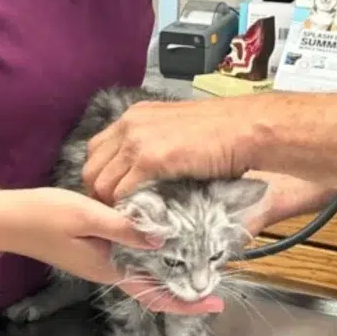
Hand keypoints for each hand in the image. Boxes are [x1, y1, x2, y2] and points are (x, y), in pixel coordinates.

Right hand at [0, 187, 222, 313]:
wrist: (6, 218)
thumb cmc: (44, 216)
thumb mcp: (88, 216)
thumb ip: (125, 228)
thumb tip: (164, 239)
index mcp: (109, 268)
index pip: (155, 294)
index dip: (187, 301)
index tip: (216, 303)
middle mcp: (109, 269)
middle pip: (154, 285)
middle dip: (185, 284)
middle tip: (217, 273)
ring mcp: (102, 259)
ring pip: (145, 269)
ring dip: (171, 267)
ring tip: (200, 254)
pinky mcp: (96, 246)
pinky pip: (131, 253)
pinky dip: (151, 249)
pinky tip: (164, 234)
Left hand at [82, 98, 256, 202]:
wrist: (245, 128)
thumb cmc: (224, 132)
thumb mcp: (179, 132)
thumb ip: (159, 146)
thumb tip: (153, 172)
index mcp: (135, 116)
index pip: (98, 149)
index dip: (102, 176)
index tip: (113, 196)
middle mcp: (129, 124)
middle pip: (91, 166)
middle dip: (99, 193)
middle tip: (115, 214)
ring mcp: (137, 141)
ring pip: (101, 182)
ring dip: (110, 205)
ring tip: (127, 220)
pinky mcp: (149, 159)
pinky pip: (120, 190)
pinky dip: (125, 208)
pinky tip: (138, 217)